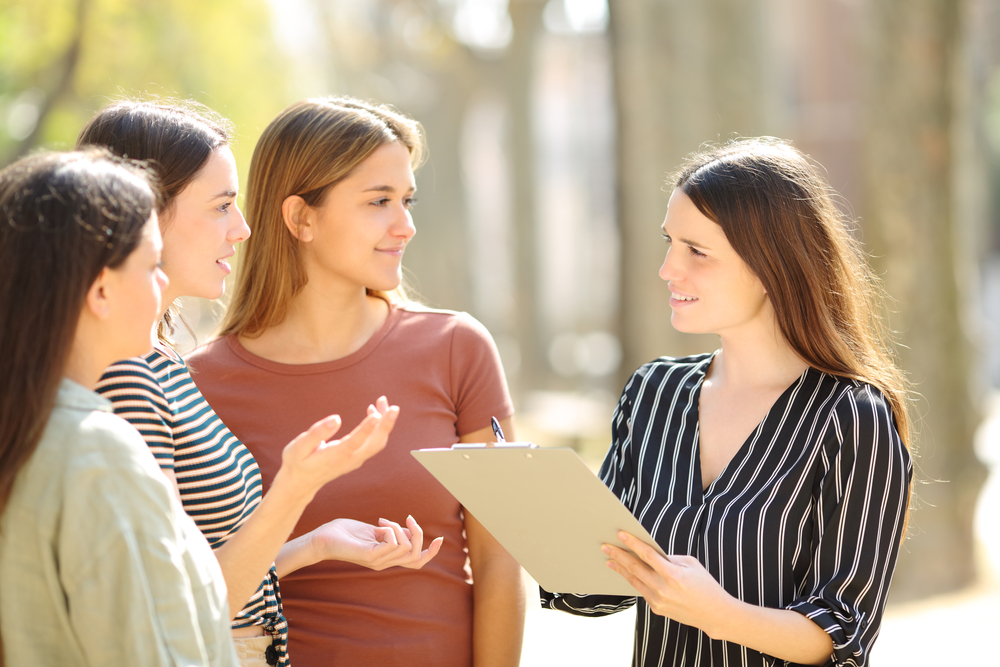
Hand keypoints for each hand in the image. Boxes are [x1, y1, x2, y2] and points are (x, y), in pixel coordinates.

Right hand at [278, 396, 398, 498]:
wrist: (300, 483)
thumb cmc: (297, 462)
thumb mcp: (299, 447)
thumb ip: (317, 433)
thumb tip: (336, 418)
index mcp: (335, 456)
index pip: (355, 442)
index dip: (366, 429)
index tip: (376, 414)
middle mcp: (350, 460)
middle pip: (375, 444)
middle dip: (386, 424)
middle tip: (392, 406)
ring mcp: (355, 460)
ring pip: (377, 443)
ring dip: (384, 423)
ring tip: (382, 402)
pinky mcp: (357, 458)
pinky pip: (373, 443)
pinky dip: (378, 427)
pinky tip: (373, 412)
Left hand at [308, 516, 443, 570]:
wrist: (322, 539)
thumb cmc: (345, 533)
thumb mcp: (375, 531)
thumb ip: (392, 532)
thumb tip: (410, 531)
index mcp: (388, 557)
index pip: (416, 562)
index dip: (431, 552)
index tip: (439, 538)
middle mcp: (385, 562)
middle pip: (416, 556)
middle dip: (419, 534)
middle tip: (408, 518)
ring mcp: (378, 561)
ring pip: (407, 547)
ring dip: (400, 529)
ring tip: (383, 521)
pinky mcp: (369, 556)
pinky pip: (393, 544)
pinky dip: (392, 530)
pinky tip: (379, 525)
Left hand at [603, 531, 733, 635]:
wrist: (714, 614)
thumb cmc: (705, 585)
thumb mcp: (691, 564)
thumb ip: (669, 558)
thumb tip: (650, 554)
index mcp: (673, 575)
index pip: (647, 555)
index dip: (633, 543)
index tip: (620, 534)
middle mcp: (663, 589)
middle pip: (635, 568)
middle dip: (619, 555)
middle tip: (606, 546)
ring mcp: (658, 600)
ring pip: (635, 581)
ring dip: (621, 569)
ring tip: (610, 560)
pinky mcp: (657, 608)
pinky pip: (642, 591)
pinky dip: (634, 580)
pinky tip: (626, 573)